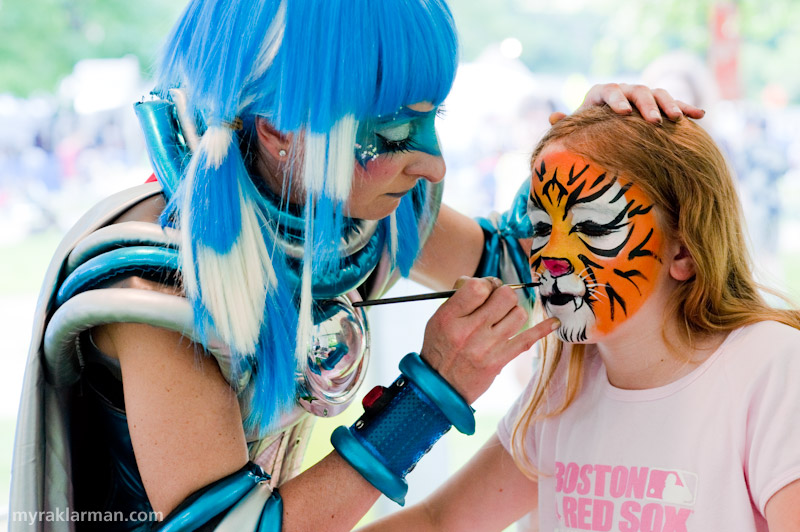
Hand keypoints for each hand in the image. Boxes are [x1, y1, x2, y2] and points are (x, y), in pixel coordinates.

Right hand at [419, 276, 558, 403]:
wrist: (439, 387)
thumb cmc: (440, 348)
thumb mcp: (438, 319)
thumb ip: (459, 299)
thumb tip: (487, 284)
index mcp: (450, 316)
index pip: (478, 287)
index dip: (487, 283)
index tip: (486, 289)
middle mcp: (469, 330)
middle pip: (505, 297)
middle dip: (504, 295)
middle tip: (498, 302)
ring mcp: (486, 347)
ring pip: (519, 314)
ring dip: (515, 312)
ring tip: (504, 319)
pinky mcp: (499, 361)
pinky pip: (528, 339)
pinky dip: (544, 328)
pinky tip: (555, 322)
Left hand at [549, 83, 705, 124]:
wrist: (603, 130)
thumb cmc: (587, 130)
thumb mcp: (577, 128)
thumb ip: (568, 124)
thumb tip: (554, 118)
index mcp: (602, 93)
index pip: (609, 91)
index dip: (615, 101)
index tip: (623, 113)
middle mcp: (625, 90)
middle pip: (638, 92)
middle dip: (646, 106)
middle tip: (653, 122)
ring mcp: (644, 96)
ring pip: (659, 94)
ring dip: (669, 105)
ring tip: (676, 120)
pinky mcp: (660, 106)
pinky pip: (676, 104)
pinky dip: (687, 109)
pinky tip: (701, 116)